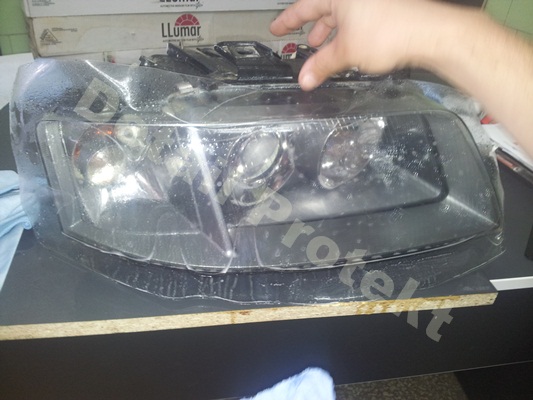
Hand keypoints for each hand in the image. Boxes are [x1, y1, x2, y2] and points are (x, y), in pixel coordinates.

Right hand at [270, 0, 463, 89]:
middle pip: (324, 9)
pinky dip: (348, 34)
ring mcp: (371, 1)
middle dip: (312, 29)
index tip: (277, 28)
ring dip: (331, 34)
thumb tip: (305, 78)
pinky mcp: (385, 8)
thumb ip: (321, 66)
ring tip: (325, 50)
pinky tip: (348, 48)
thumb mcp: (345, 53)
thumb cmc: (391, 32)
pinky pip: (357, 19)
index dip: (287, 21)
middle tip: (302, 41)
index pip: (304, 7)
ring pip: (342, 15)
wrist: (429, 33)